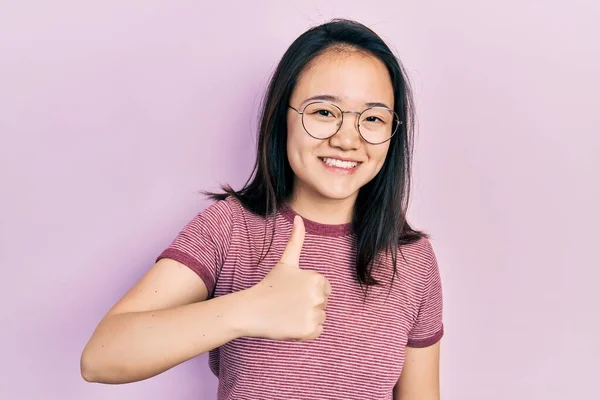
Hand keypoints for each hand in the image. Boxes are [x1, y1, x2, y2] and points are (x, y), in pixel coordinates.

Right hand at [246, 216, 331, 340]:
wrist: (252, 310)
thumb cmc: (270, 285)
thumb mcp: (286, 262)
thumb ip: (296, 240)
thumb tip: (299, 217)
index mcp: (316, 279)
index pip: (325, 288)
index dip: (308, 290)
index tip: (293, 290)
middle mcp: (318, 296)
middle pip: (323, 303)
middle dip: (308, 304)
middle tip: (288, 302)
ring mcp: (313, 315)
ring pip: (321, 318)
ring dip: (307, 318)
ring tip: (288, 313)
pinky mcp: (308, 331)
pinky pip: (317, 332)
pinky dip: (306, 332)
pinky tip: (290, 324)